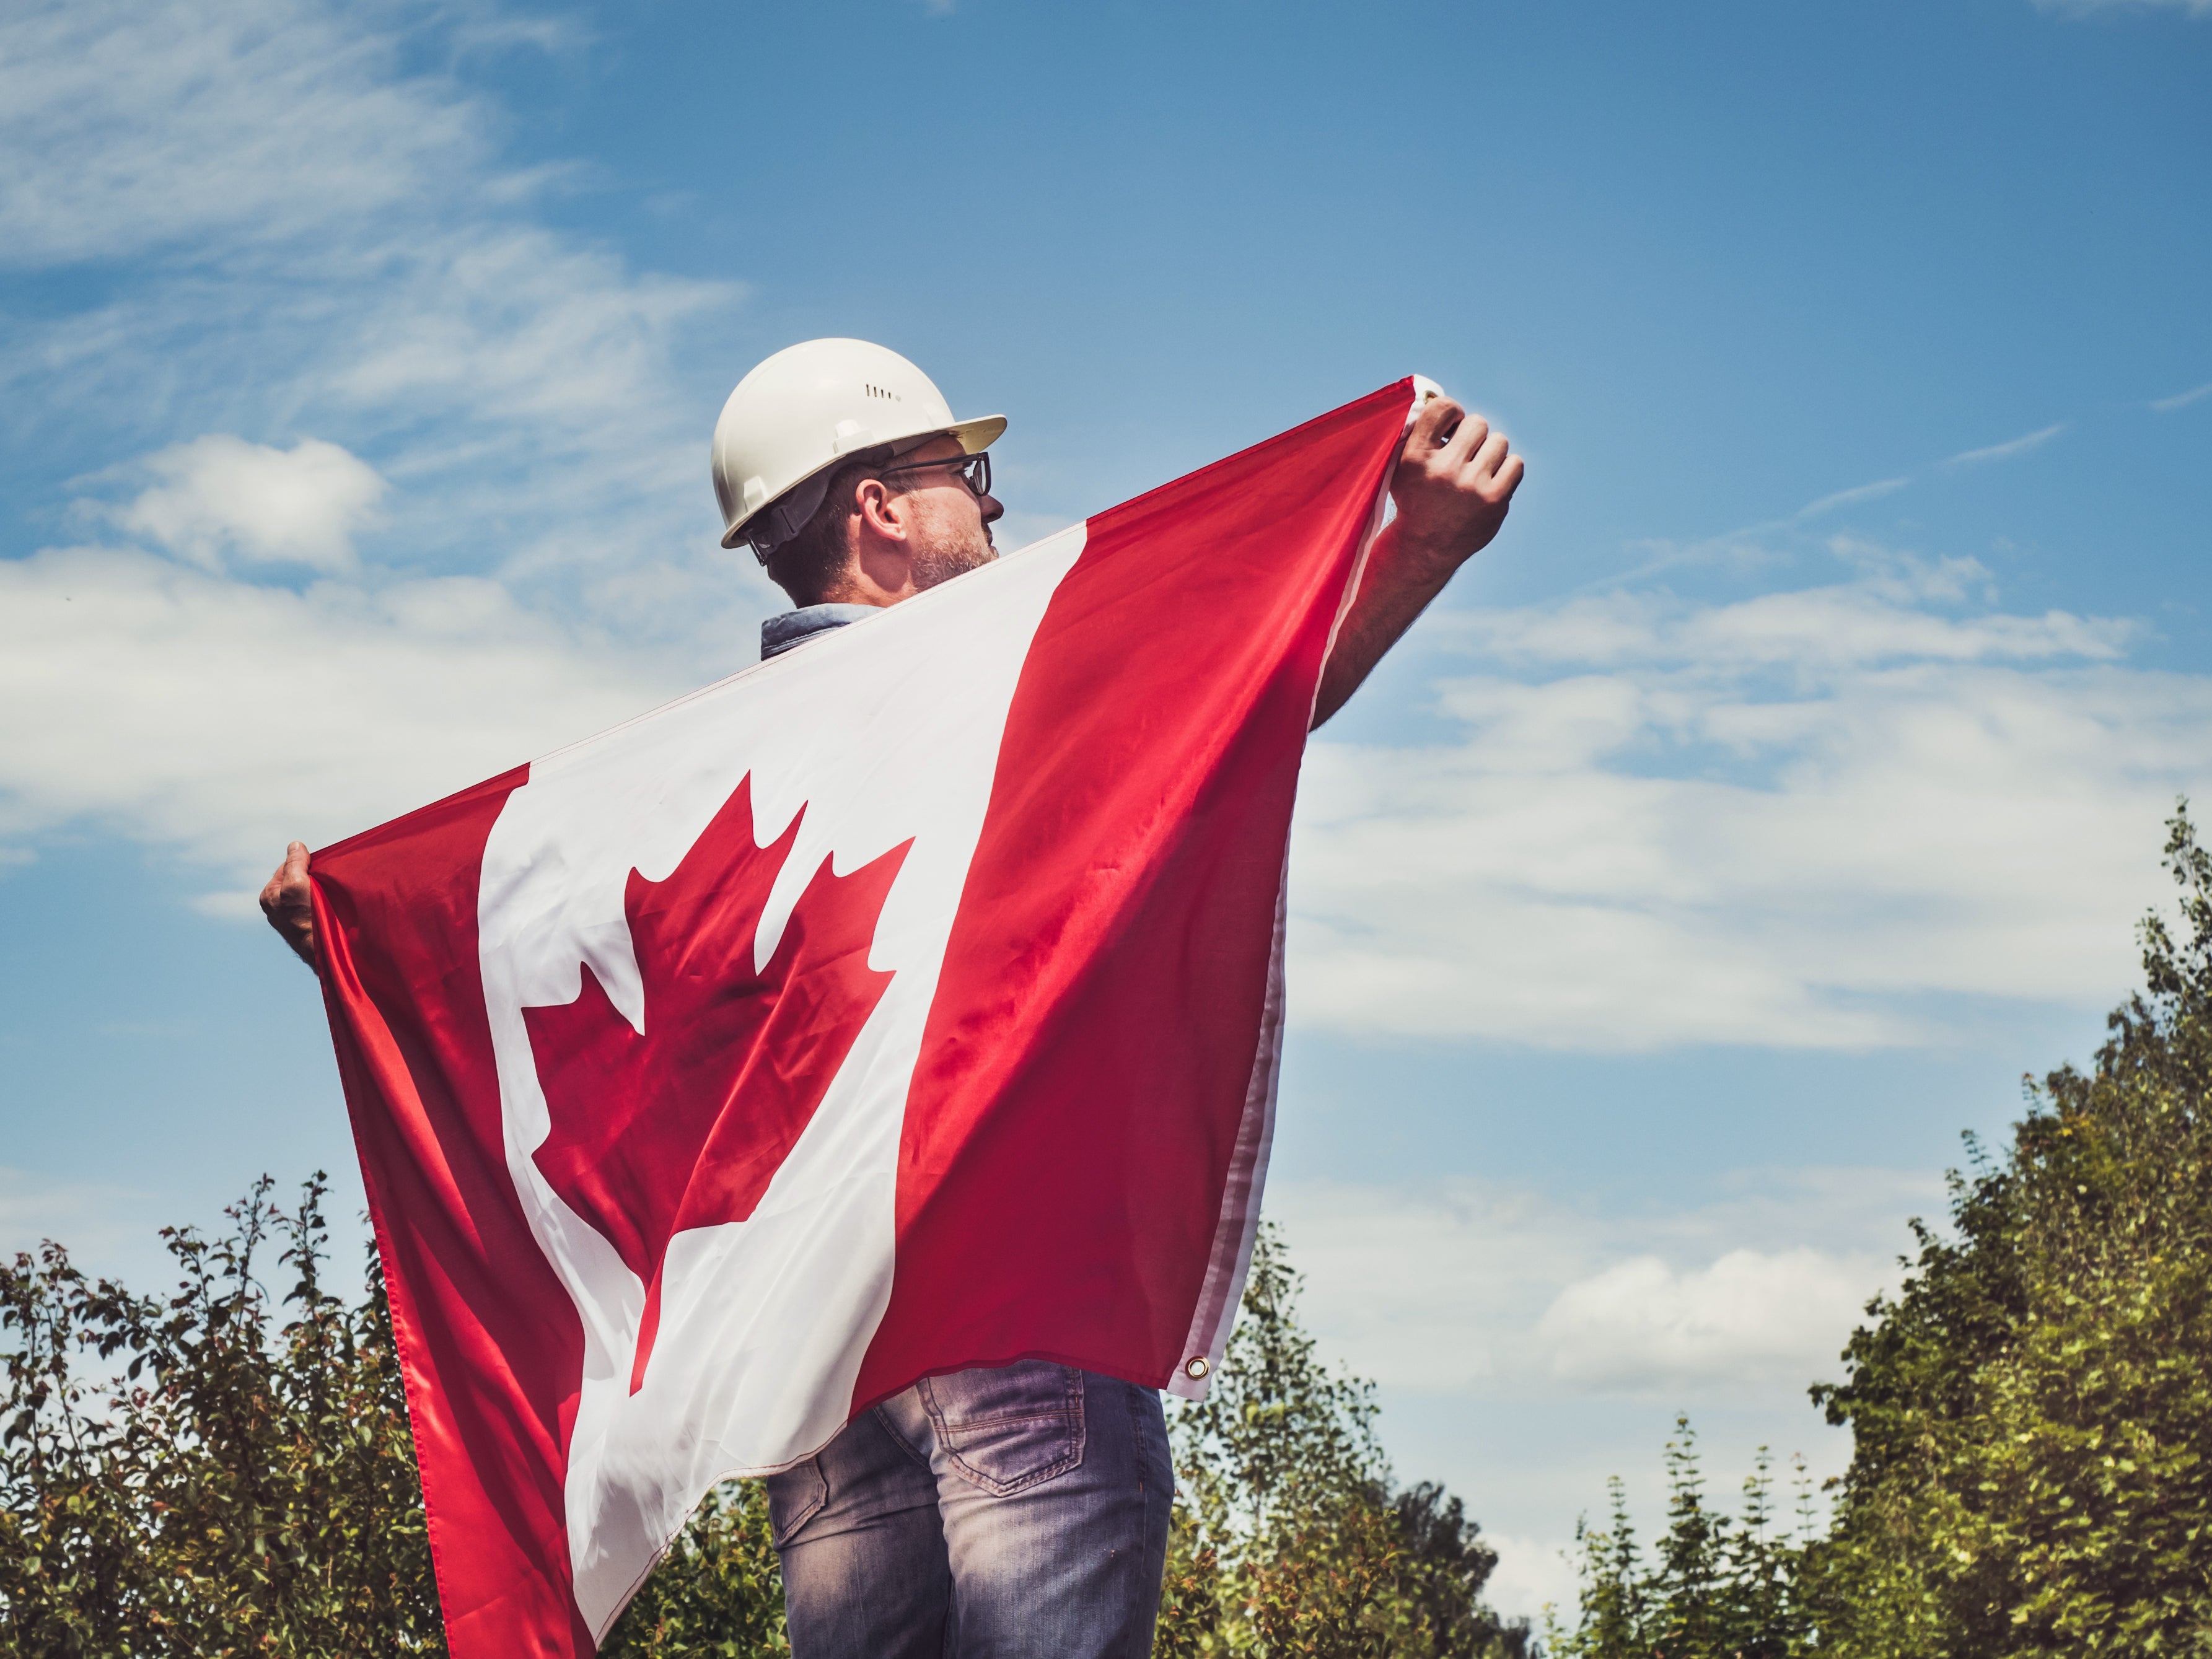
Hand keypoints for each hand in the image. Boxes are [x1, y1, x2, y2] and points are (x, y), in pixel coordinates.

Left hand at [259, 841, 318, 969]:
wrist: (324, 953)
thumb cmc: (307, 920)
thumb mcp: (296, 885)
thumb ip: (294, 863)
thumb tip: (295, 845)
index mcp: (269, 897)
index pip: (287, 867)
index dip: (303, 863)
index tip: (317, 867)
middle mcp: (277, 908)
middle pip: (297, 880)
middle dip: (311, 877)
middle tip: (325, 881)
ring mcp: (292, 919)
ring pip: (307, 893)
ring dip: (319, 890)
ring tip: (330, 894)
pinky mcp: (307, 928)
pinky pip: (315, 906)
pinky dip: (324, 902)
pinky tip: (332, 906)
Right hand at [1389, 394, 1524, 569]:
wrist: (1424, 549)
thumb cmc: (1416, 500)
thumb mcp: (1402, 467)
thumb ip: (1419, 433)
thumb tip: (1439, 395)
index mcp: (1416, 458)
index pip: (1443, 408)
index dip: (1452, 412)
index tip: (1451, 426)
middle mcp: (1444, 470)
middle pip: (1477, 423)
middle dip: (1473, 435)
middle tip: (1466, 452)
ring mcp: (1471, 486)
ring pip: (1499, 442)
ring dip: (1490, 452)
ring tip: (1478, 469)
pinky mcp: (1495, 501)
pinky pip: (1515, 464)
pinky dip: (1506, 469)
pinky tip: (1491, 481)